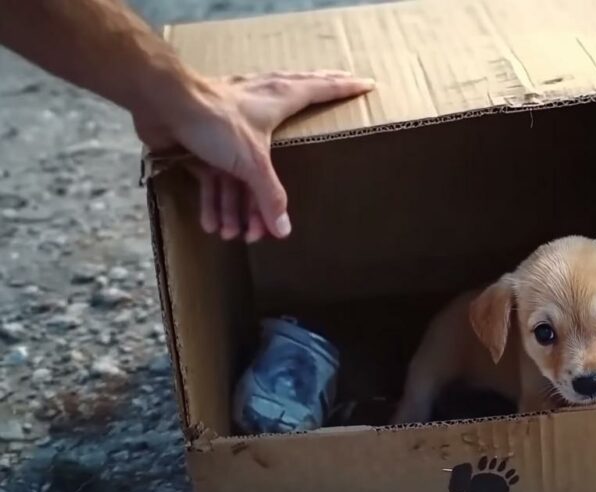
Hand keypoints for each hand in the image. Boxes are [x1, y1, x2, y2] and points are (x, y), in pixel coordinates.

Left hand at [134, 70, 374, 241]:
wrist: (161, 104)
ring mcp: (229, 129)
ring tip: (240, 235)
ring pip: (241, 177)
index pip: (322, 91)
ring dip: (239, 208)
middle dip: (271, 197)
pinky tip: (215, 226)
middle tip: (278, 219)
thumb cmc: (212, 118)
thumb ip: (269, 197)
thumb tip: (284, 230)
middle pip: (279, 157)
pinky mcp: (203, 142)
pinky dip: (215, 201)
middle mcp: (257, 113)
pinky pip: (214, 178)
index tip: (365, 84)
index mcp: (279, 102)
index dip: (344, 89)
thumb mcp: (251, 162)